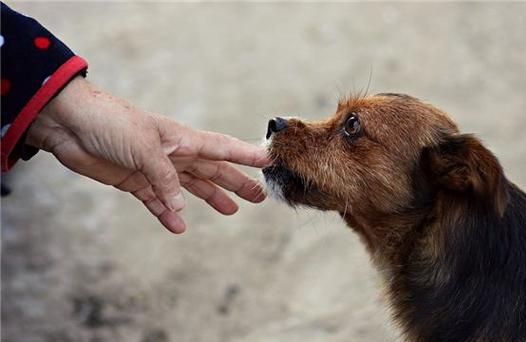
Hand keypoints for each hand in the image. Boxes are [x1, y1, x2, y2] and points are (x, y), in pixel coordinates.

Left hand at [26, 76, 269, 233]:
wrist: (69, 123)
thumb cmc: (110, 123)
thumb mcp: (145, 149)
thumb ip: (166, 179)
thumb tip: (181, 207)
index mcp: (181, 139)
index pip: (222, 148)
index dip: (246, 155)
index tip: (269, 160)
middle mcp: (173, 153)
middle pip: (212, 170)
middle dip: (236, 183)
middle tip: (258, 195)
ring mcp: (154, 168)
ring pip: (190, 187)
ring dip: (210, 198)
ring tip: (231, 210)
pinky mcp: (133, 181)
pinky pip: (157, 201)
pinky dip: (168, 213)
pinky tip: (178, 226)